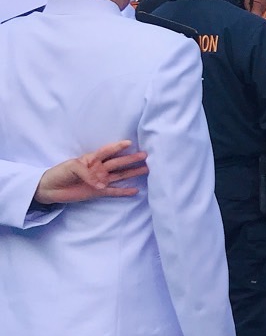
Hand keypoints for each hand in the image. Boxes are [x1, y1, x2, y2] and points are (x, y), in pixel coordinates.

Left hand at [34, 141, 148, 205]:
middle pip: (118, 162)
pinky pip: (114, 191)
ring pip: (120, 175)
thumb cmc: (59, 173)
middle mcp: (99, 168)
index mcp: (91, 159)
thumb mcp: (72, 168)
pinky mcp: (98, 192)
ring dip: (132, 172)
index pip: (107, 151)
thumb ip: (87, 174)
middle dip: (131, 159)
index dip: (117, 147)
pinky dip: (124, 192)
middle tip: (145, 155)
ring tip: (146, 169)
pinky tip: (135, 191)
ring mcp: (100, 180)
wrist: (50, 189)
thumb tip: (102, 185)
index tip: (128, 143)